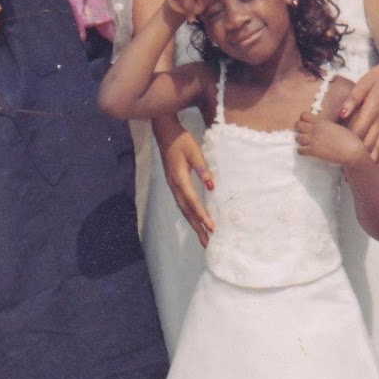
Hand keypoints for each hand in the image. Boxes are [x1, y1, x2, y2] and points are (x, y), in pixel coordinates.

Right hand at [159, 126, 214, 247]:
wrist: (166, 134)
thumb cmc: (182, 141)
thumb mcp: (195, 152)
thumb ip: (203, 169)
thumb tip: (212, 186)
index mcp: (180, 179)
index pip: (193, 202)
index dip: (203, 216)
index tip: (212, 228)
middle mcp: (175, 186)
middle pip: (187, 212)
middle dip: (198, 228)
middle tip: (207, 244)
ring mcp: (173, 187)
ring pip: (183, 210)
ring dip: (193, 224)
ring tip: (203, 238)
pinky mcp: (174, 185)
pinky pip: (182, 205)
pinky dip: (189, 216)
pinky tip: (195, 221)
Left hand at [295, 112, 362, 166]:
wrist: (352, 151)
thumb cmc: (349, 139)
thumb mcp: (337, 127)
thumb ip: (327, 126)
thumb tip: (324, 127)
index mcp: (321, 121)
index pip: (303, 115)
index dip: (303, 119)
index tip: (307, 124)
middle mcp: (315, 129)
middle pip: (297, 125)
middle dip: (299, 129)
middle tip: (304, 133)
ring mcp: (313, 140)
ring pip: (297, 138)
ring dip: (300, 140)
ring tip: (305, 143)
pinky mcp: (313, 151)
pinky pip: (299, 150)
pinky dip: (302, 151)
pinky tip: (307, 151)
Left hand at [337, 54, 378, 169]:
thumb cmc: (378, 77)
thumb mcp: (363, 84)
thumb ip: (353, 100)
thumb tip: (341, 113)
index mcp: (372, 109)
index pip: (358, 130)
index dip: (349, 142)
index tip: (338, 153)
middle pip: (369, 142)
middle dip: (358, 156)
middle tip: (347, 170)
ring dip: (372, 160)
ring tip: (363, 174)